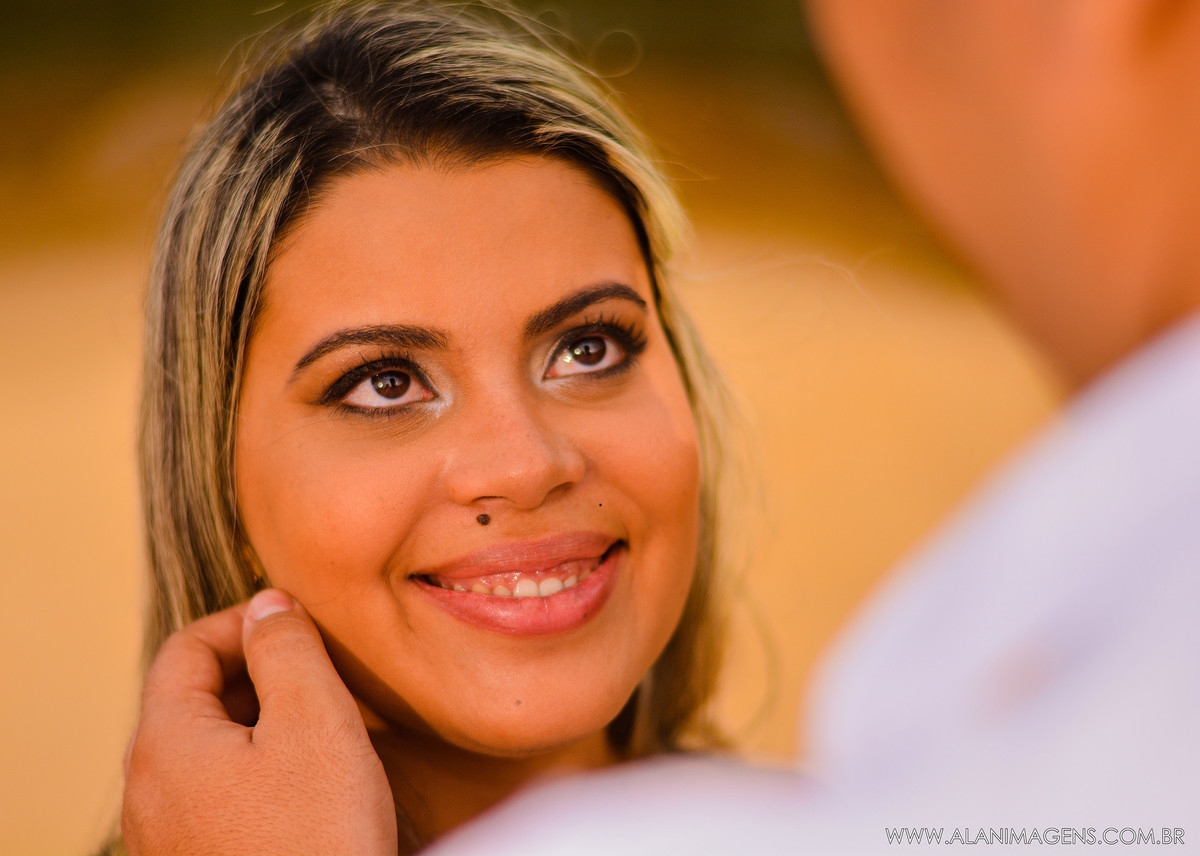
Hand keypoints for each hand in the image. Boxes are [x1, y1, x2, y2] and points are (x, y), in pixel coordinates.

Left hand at [122, 590, 396, 855]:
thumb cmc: (317, 838)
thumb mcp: (314, 721)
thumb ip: (286, 649)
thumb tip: (267, 604)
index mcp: (164, 742)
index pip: (184, 648)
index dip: (242, 622)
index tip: (296, 624)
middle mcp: (149, 789)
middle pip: (190, 698)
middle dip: (255, 674)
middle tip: (319, 675)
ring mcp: (166, 836)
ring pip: (207, 749)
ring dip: (260, 723)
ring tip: (321, 730)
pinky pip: (216, 795)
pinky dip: (256, 770)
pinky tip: (307, 789)